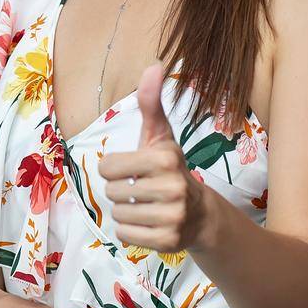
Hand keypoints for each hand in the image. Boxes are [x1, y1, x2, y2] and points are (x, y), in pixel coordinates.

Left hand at [100, 64, 211, 253]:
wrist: (199, 214)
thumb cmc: (170, 169)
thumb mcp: (160, 136)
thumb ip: (151, 103)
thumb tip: (153, 66)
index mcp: (166, 158)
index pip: (107, 167)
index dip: (114, 168)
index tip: (133, 169)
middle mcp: (172, 187)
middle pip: (110, 192)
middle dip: (120, 191)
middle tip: (142, 189)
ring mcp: (172, 217)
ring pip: (117, 214)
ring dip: (125, 211)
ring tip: (147, 206)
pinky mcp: (168, 241)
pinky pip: (125, 235)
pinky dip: (130, 231)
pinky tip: (149, 223)